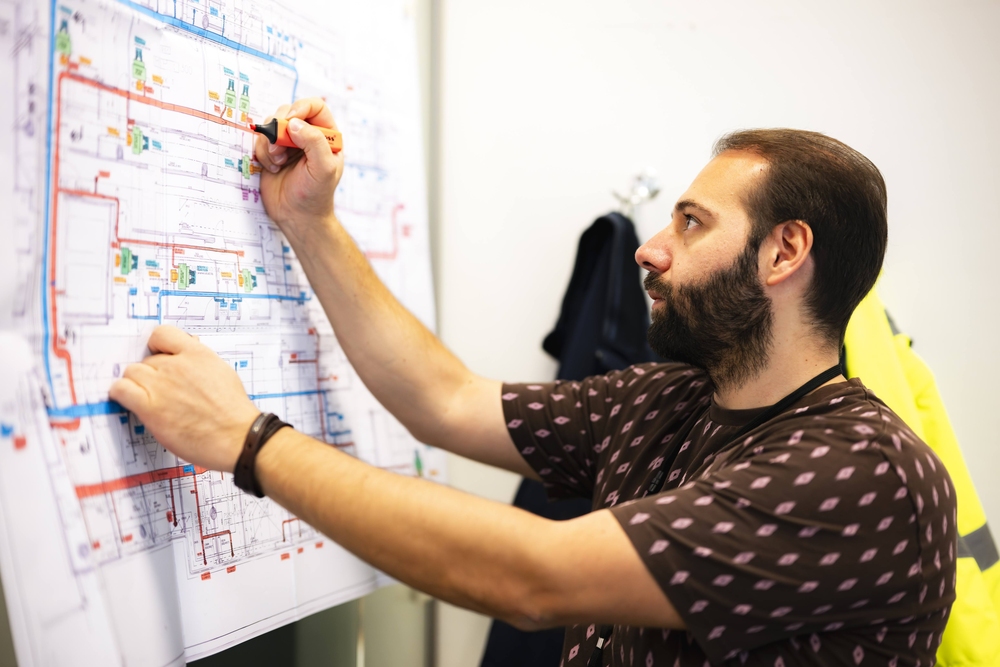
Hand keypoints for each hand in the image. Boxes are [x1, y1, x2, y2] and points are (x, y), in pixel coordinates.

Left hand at [108, 326, 260, 472]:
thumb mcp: (222, 373)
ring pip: (131, 372)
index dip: (157, 346)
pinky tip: (131, 402)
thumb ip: (200, 360)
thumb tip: (188, 348)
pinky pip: (121, 390)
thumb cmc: (233, 411)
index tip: (158, 356)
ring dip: (136, 384)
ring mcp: (162, 385)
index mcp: (198, 354)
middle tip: (160, 390)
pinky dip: (121, 394)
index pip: (162, 333)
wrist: (239, 437)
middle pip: (146, 359)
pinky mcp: (150, 407)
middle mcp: (177, 366)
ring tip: (147, 398)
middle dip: (150, 373)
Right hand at [254, 98, 343, 241]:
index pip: (315, 106)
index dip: (301, 108)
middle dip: (279, 128)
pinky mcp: (272, 152)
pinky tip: (273, 168)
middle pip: (288, 111)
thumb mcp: (323, 168)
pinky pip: (261, 139)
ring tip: (278, 162)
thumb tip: (294, 123)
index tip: (290, 121)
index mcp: (326, 136)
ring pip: (271, 124)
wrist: (297, 217)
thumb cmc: (316, 195)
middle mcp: (307, 136)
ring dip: (270, 143)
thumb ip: (314, 142)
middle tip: (280, 150)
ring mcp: (288, 143)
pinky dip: (263, 152)